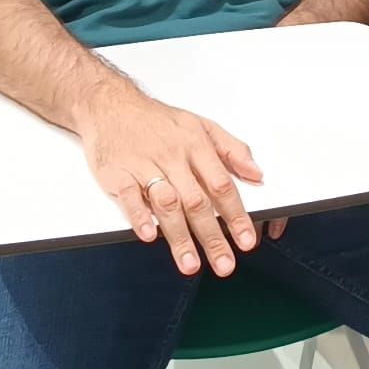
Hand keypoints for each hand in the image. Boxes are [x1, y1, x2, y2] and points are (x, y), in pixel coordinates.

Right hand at [76, 91, 264, 277]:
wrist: (111, 105)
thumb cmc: (158, 120)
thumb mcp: (201, 125)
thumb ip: (232, 149)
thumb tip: (256, 173)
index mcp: (196, 146)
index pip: (221, 185)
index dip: (236, 215)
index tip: (246, 240)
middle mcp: (172, 157)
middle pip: (196, 201)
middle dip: (212, 236)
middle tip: (224, 264)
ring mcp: (144, 165)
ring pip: (166, 203)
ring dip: (179, 236)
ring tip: (190, 263)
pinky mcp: (118, 173)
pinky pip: (129, 196)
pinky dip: (139, 216)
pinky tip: (148, 235)